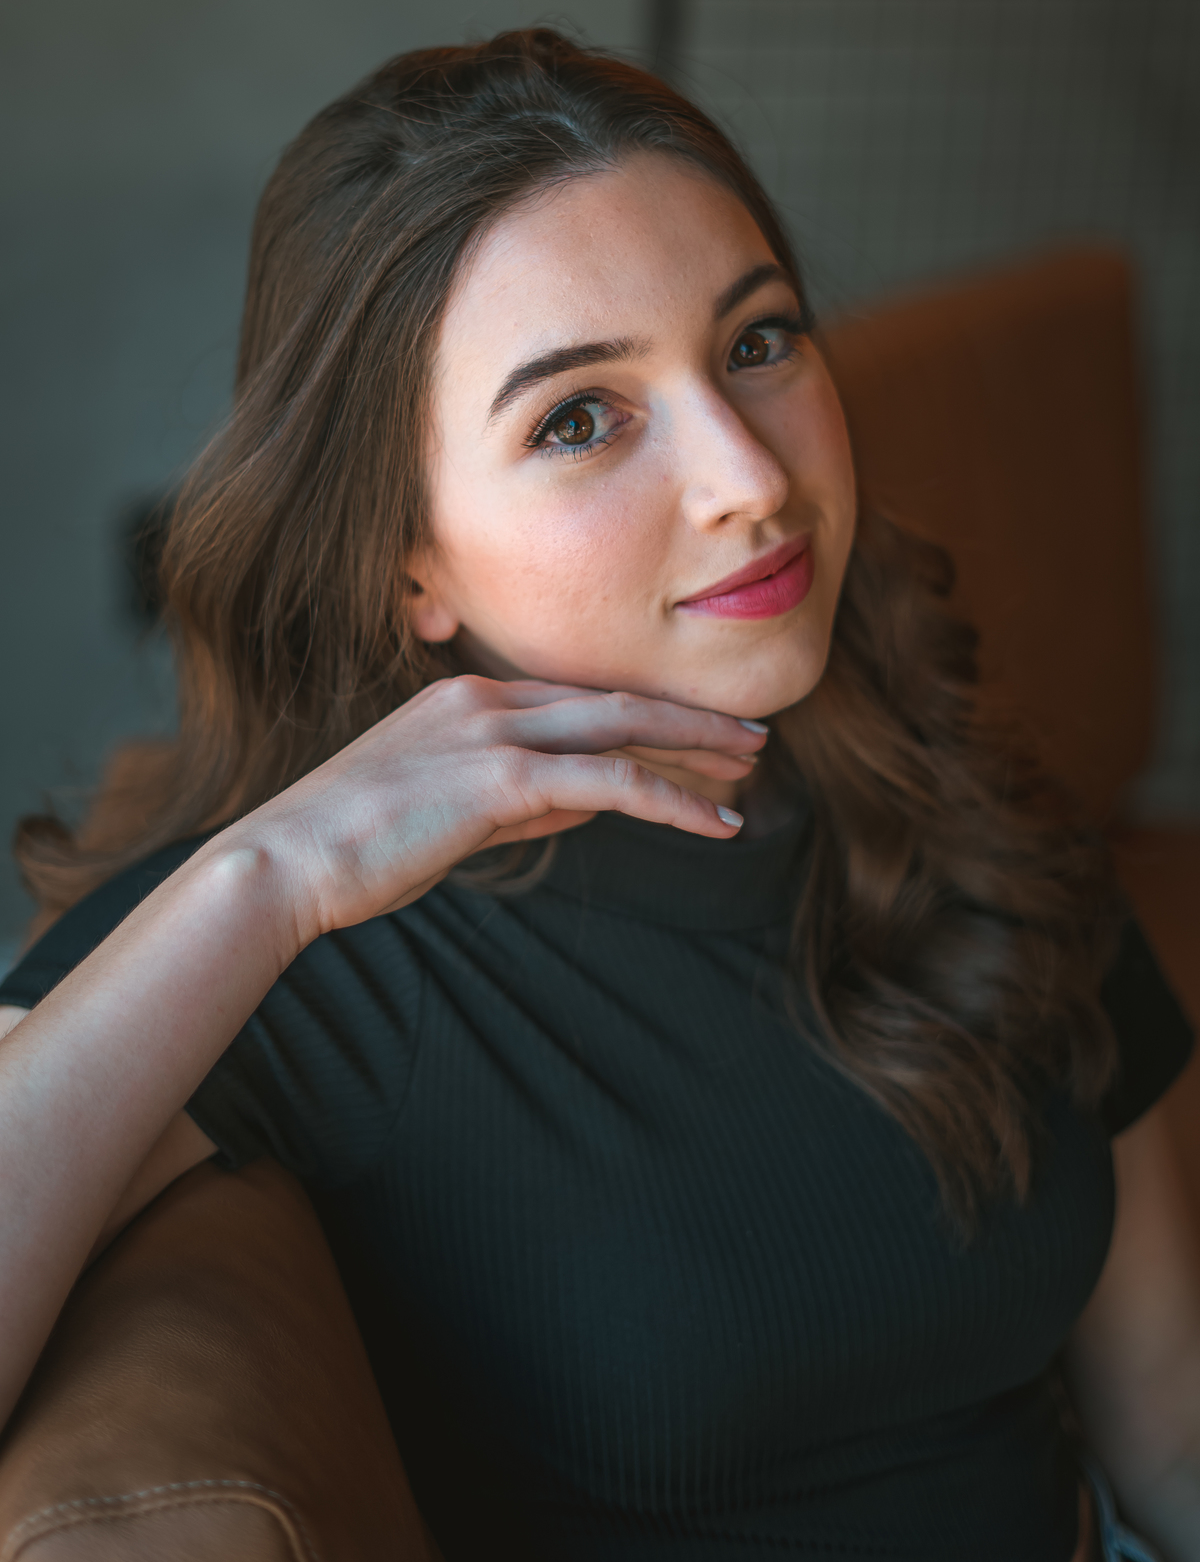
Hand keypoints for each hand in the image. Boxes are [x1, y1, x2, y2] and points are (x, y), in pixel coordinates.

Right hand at [226, 675, 767, 942]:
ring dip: (697, 748)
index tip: (702, 734)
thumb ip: (518, 800)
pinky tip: (714, 821)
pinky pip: (610, 782)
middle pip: (616, 699)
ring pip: (624, 728)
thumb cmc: (356, 849)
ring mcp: (494, 732)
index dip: (650, 716)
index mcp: (469, 699)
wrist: (289, 862)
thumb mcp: (449, 813)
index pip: (582, 700)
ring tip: (751, 770)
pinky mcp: (502, 779)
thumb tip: (589, 803)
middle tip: (753, 737)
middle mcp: (487, 699)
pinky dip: (672, 798)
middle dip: (692, 719)